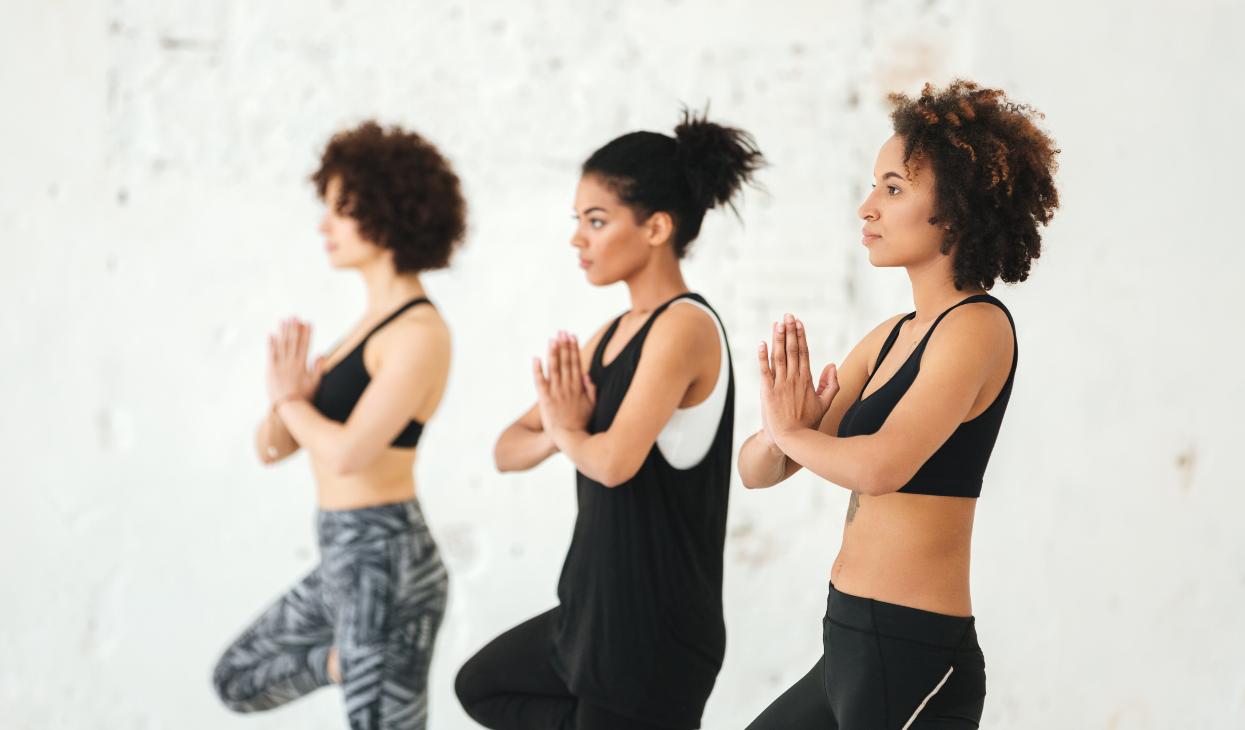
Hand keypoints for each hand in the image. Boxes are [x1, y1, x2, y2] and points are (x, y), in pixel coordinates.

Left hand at [266, 317, 325, 408]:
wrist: (287, 409)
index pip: (305, 345)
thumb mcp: (315, 384)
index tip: (308, 323)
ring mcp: (280, 366)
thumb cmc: (304, 398)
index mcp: (302, 366)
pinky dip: (271, 344)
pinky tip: (271, 334)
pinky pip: (271, 355)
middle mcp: (291, 363)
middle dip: (294, 328)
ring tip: (284, 320)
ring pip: (282, 345)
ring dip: (283, 332)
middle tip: (294, 316)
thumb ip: (318, 368)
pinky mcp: (270, 371)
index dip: (307, 333)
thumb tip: (321, 354)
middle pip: (293, 342)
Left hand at [533, 331, 595, 434]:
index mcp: (578, 388)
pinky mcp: (544, 399)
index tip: (572, 336)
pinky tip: (536, 358)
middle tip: (562, 332)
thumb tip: (587, 375)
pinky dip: (537, 370)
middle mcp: (567, 387)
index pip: (576, 364)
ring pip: (554, 368)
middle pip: (566, 362)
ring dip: (553, 353)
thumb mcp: (592, 407)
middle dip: (564, 346)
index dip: (574, 349)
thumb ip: (591, 390)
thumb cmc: (580, 423)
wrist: (567, 438)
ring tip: (553, 339)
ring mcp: (555, 392)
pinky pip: (540, 382)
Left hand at [757, 314, 838, 442]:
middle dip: (789, 331)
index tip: (798, 322)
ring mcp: (780, 384)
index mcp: (806, 380)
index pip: (803, 352)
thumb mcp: (824, 404)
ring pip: (779, 356)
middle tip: (787, 315)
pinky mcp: (768, 391)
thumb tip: (832, 365)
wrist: (792, 439)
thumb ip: (831, 384)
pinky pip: (764, 371)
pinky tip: (761, 343)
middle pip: (792, 350)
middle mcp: (794, 379)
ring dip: (778, 338)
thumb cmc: (808, 423)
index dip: (800, 336)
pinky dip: (762, 356)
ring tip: (777, 323)